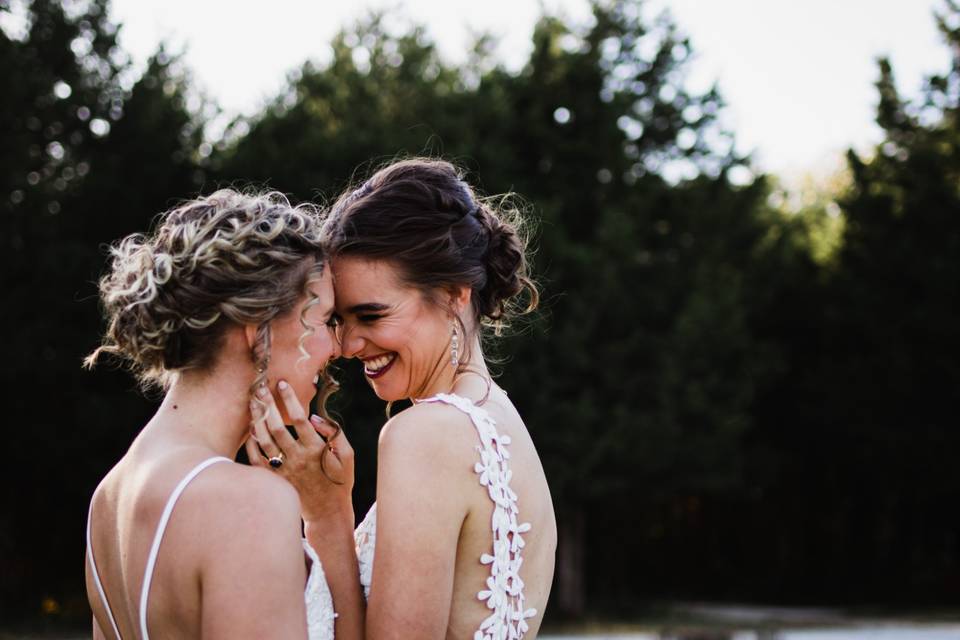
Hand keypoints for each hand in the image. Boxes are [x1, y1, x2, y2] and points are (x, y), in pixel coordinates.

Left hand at [244, 380, 354, 522]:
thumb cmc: (339, 479)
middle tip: (261, 388)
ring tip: (253, 403)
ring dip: (257, 420)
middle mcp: (298, 458)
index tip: (283, 384)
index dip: (290, 399)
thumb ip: (335, 433)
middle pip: (278, 427)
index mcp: (317, 449)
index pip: (301, 419)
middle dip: (268, 405)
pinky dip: (251, 444)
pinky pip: (257, 460)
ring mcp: (284, 470)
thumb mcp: (347, 455)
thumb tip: (316, 417)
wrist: (327, 511)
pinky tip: (250, 429)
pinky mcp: (275, 479)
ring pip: (265, 441)